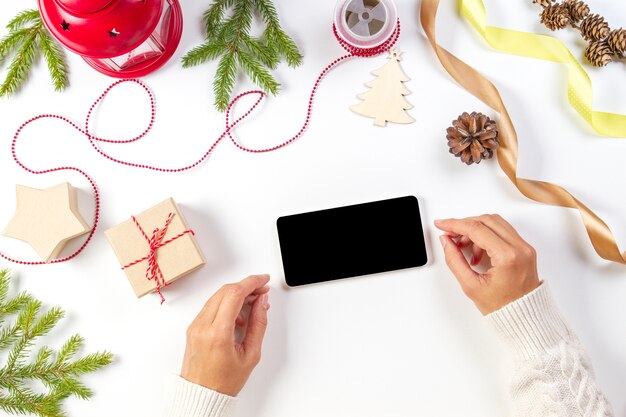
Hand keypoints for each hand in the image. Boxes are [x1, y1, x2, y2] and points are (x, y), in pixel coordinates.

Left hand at [181, 275, 270, 395]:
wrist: (201, 396)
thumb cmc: (224, 382)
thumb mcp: (251, 354)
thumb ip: (258, 324)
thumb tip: (262, 303)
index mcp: (217, 334)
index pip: (234, 294)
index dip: (252, 283)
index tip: (263, 281)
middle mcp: (202, 326)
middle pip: (225, 291)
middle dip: (246, 286)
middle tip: (262, 291)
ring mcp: (195, 326)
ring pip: (217, 296)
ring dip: (236, 294)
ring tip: (253, 304)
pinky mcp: (193, 327)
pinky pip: (211, 306)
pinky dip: (227, 304)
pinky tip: (239, 315)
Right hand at [434, 215, 539, 314]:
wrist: (524, 318)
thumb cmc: (503, 307)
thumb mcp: (471, 286)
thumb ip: (455, 260)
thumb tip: (447, 242)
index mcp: (508, 256)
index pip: (477, 229)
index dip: (455, 224)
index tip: (442, 224)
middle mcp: (520, 248)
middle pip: (486, 220)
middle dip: (464, 224)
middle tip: (449, 234)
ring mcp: (524, 247)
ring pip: (495, 223)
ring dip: (475, 228)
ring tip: (463, 245)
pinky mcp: (524, 249)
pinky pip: (502, 231)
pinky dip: (486, 234)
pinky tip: (477, 249)